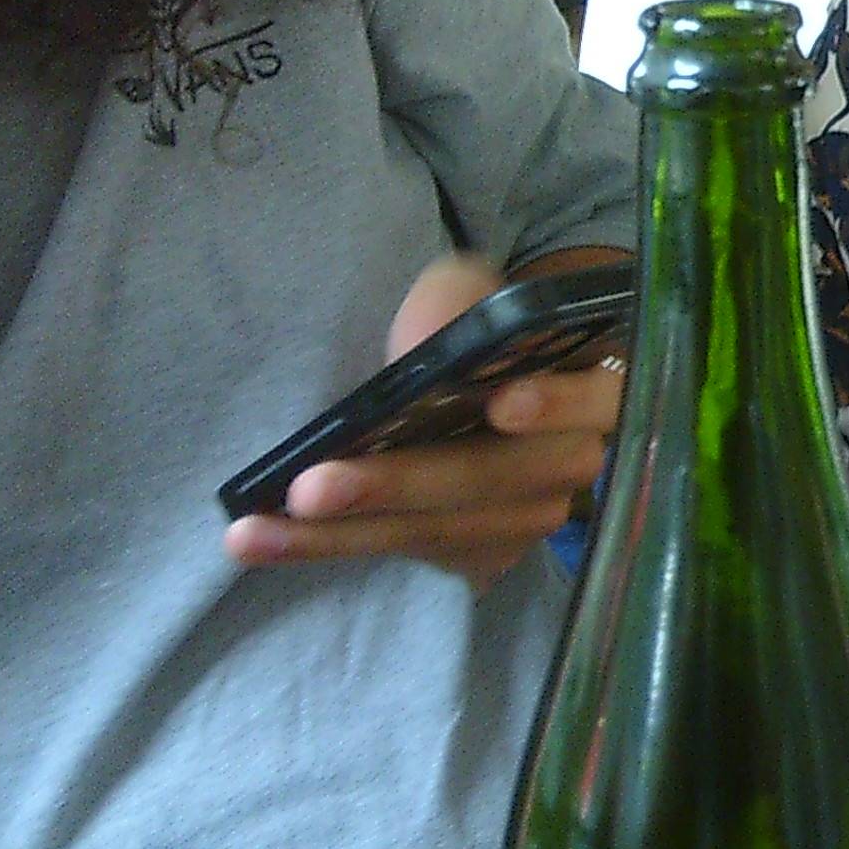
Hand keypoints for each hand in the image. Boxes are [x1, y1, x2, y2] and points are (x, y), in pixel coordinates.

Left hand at [224, 253, 622, 590]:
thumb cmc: (486, 338)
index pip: (597, 399)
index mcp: (597, 389)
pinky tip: (262, 539)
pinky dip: (328, 547)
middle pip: (495, 482)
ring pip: (437, 530)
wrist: (489, 391)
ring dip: (341, 533)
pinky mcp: (479, 553)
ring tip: (251, 529)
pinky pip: (402, 552)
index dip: (556, 405)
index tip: (501, 404)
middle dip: (400, 485)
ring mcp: (526, 520)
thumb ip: (458, 301)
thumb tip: (427, 337)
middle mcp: (572, 465)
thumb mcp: (476, 296)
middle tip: (313, 488)